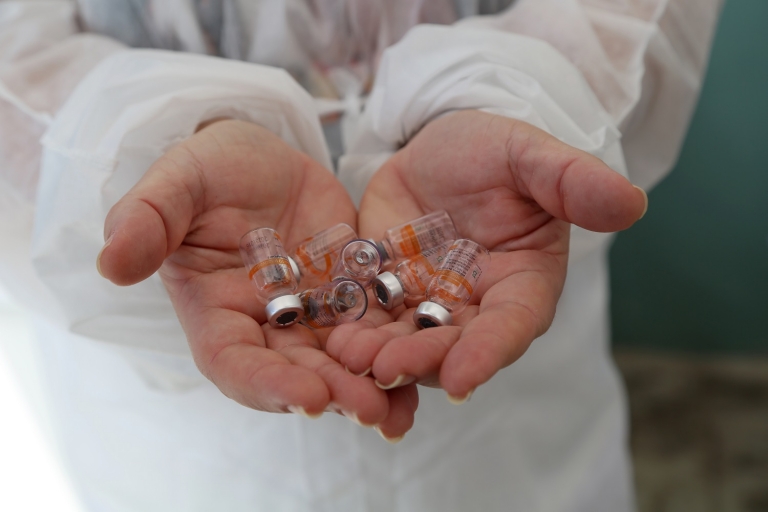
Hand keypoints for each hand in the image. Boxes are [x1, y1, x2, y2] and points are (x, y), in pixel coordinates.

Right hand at [97, 120, 417, 438]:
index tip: (306, 397)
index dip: (266, 383)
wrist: (266, 155)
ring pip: (341, 361)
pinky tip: (430, 363)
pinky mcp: (351, 295)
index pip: (234, 361)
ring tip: (403, 409)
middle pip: (296, 372)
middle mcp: (266, 325)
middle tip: (370, 411)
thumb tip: (111, 262)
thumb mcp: (179, 181)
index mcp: (217, 310)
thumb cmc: (213, 168)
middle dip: (331, 394)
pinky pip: (377, 328)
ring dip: (372, 388)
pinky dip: (399, 349)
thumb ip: (148, 218)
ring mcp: (312, 313)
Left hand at [326, 110, 645, 401]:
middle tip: (389, 370)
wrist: (437, 145)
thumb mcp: (530, 156)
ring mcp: (427, 304)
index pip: (511, 326)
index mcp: (521, 283)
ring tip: (349, 358)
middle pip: (453, 345)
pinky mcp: (384, 292)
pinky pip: (367, 319)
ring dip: (379, 356)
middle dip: (423, 361)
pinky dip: (350, 333)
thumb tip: (632, 204)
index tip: (462, 378)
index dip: (489, 352)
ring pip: (406, 341)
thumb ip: (573, 181)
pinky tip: (326, 342)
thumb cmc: (493, 150)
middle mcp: (475, 306)